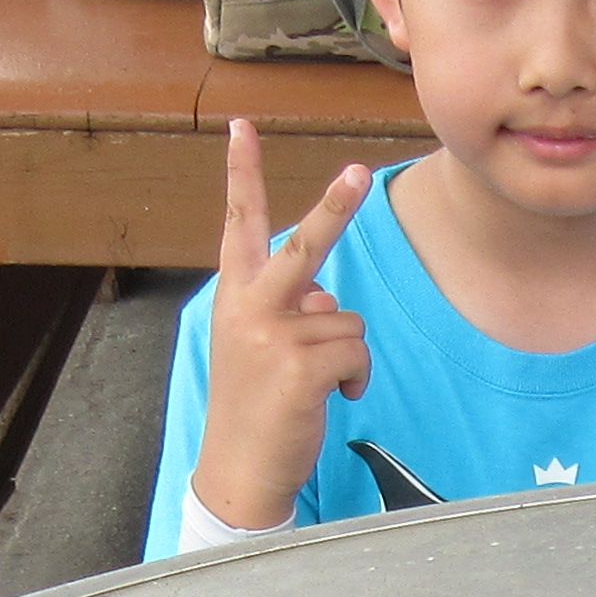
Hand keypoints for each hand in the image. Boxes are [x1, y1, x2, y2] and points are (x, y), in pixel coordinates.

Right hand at [192, 120, 372, 534]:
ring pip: (348, 320)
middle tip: (360, 172)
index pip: (237, 224)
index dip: (241, 174)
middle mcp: (248, 307)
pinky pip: (357, 354)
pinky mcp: (299, 368)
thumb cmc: (257, 405)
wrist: (239, 469)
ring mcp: (272, 336)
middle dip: (335, 207)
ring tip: (315, 386)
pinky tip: (330, 399)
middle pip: (302, 245)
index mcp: (235, 296)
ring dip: (347, 356)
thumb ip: (290, 310)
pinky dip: (356, 379)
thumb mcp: (261, 346)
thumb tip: (325, 298)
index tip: (241, 127)